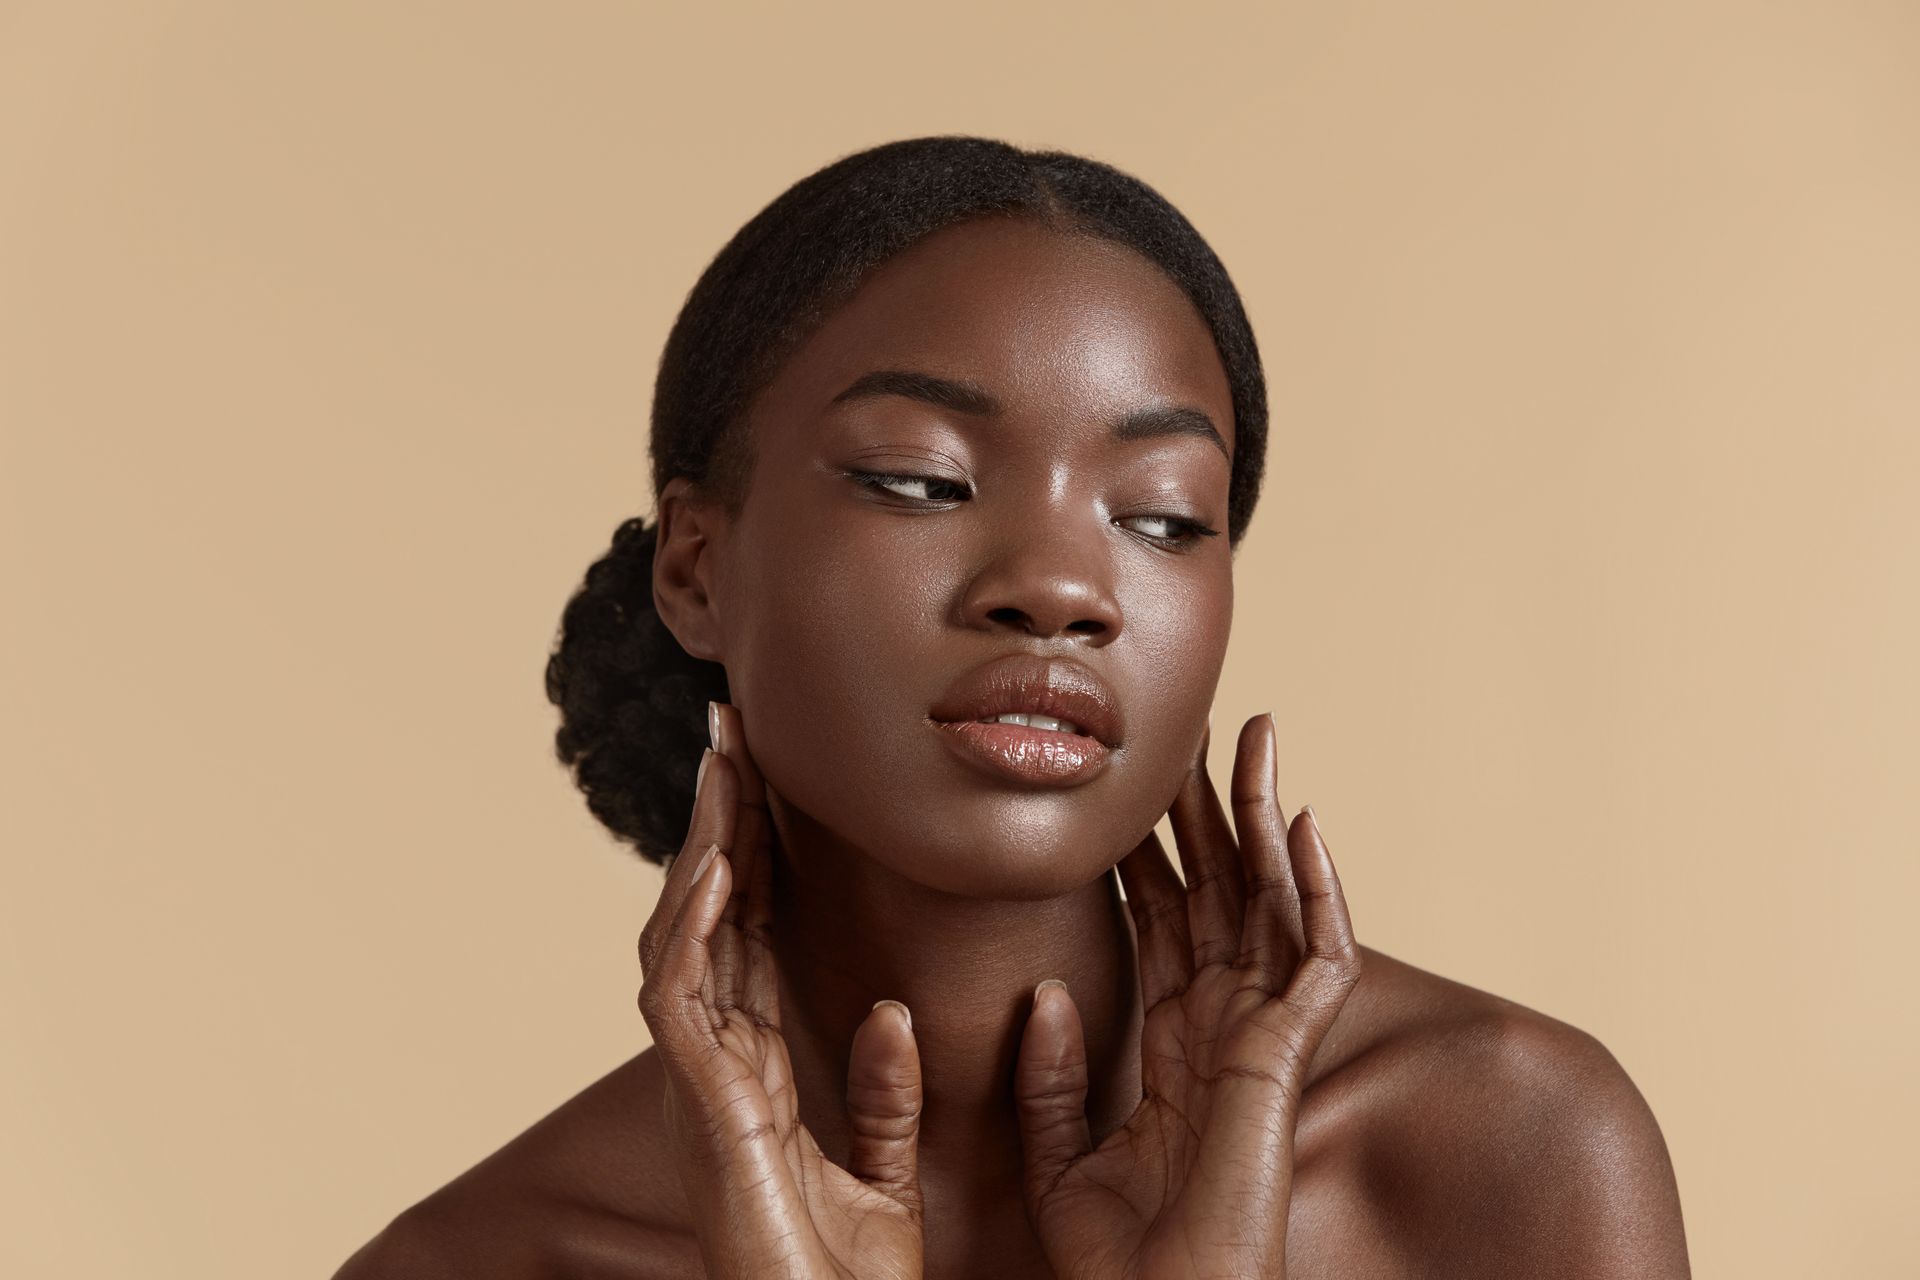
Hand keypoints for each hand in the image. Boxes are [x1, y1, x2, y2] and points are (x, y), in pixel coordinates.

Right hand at [637, 702, 925, 1279]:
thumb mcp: (884, 1173)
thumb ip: (885, 1096)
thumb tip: (888, 1012)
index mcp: (756, 1074)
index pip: (748, 936)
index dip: (754, 853)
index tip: (772, 774)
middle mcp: (716, 1067)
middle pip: (708, 916)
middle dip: (718, 820)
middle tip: (734, 732)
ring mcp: (699, 1084)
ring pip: (684, 935)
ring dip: (702, 844)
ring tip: (724, 763)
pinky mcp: (703, 1106)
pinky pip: (681, 991)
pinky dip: (694, 920)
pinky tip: (717, 857)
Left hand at [1012, 713, 1361, 1278]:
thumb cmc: (1119, 1268)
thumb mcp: (1057, 1160)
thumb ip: (1051, 1077)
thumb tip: (1046, 988)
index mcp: (1170, 1047)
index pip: (1160, 922)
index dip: (1147, 852)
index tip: (1128, 786)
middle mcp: (1221, 1030)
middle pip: (1217, 893)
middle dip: (1205, 810)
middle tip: (1190, 728)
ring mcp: (1259, 1039)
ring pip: (1270, 902)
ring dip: (1263, 817)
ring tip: (1253, 736)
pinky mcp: (1285, 1056)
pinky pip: (1315, 957)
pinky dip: (1314, 888)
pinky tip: (1303, 822)